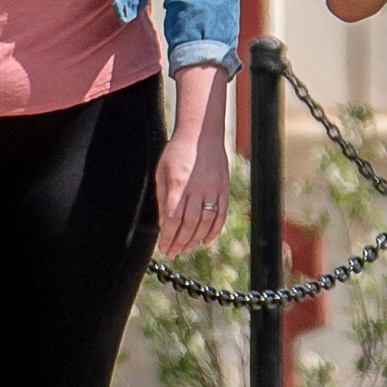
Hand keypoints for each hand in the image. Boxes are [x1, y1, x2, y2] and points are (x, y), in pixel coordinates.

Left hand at [152, 108, 233, 256]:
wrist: (201, 134)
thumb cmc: (177, 152)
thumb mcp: (162, 172)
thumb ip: (163, 198)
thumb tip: (165, 224)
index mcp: (178, 185)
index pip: (173, 219)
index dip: (168, 237)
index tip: (164, 248)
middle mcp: (197, 188)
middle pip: (189, 224)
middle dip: (180, 242)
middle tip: (174, 252)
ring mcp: (212, 188)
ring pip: (205, 221)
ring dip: (196, 238)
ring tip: (187, 248)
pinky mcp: (224, 187)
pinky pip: (221, 213)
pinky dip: (215, 229)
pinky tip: (206, 239)